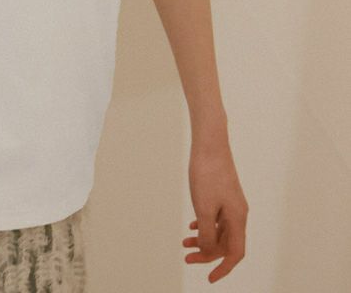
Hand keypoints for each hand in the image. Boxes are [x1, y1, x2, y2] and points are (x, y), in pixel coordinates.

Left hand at [183, 140, 248, 282]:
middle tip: (186, 256)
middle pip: (226, 243)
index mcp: (237, 218)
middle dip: (207, 253)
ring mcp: (231, 202)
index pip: (235, 253)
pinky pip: (217, 217)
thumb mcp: (203, 207)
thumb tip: (208, 251)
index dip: (223, 268)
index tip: (210, 278)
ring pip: (220, 230)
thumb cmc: (206, 173)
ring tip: (184, 242)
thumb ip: (207, 233)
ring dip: (203, 238)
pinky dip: (205, 225)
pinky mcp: (223, 193)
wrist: (209, 142)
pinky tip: (192, 225)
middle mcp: (238, 212)